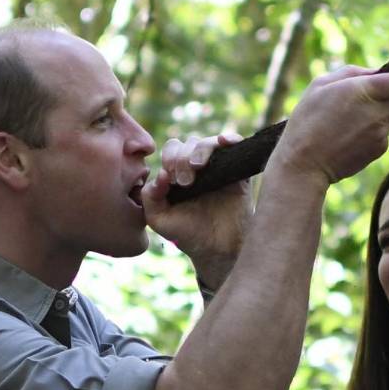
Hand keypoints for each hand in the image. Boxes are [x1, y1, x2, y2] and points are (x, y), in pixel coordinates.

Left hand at [142, 133, 252, 287]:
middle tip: (185, 182)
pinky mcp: (238, 172)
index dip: (170, 158)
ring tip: (198, 167)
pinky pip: (235, 147)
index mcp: (178, 173)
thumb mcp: (158, 218)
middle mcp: (198, 167)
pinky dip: (230, 139)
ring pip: (209, 143)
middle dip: (182, 158)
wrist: (216, 250)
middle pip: (189, 143)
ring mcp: (219, 168)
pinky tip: (225, 142)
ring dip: (201, 149)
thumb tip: (162, 174)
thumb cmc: (187, 234)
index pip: (172, 150)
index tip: (172, 181)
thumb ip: (150, 196)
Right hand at [272, 63, 388, 189]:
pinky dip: (373, 131)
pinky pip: (384, 133)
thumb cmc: (306, 120)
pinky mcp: (379, 150)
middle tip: (388, 93)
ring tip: (352, 120)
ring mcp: (381, 133)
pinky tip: (350, 136)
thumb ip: (353, 73)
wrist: (303, 165)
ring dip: (383, 113)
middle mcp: (379, 112)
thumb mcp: (321, 85)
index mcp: (365, 89)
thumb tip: (377, 72)